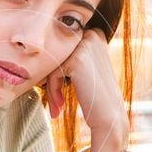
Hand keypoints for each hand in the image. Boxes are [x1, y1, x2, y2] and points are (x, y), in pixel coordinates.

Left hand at [42, 28, 128, 145]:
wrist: (109, 117)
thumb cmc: (95, 96)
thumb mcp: (86, 68)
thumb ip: (71, 55)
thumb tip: (43, 49)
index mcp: (96, 33)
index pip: (64, 47)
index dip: (58, 69)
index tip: (59, 90)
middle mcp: (92, 35)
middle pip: (58, 54)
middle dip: (53, 78)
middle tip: (56, 102)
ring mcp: (85, 46)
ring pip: (54, 63)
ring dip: (51, 87)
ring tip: (57, 106)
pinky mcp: (77, 60)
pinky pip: (53, 73)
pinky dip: (53, 90)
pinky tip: (60, 105)